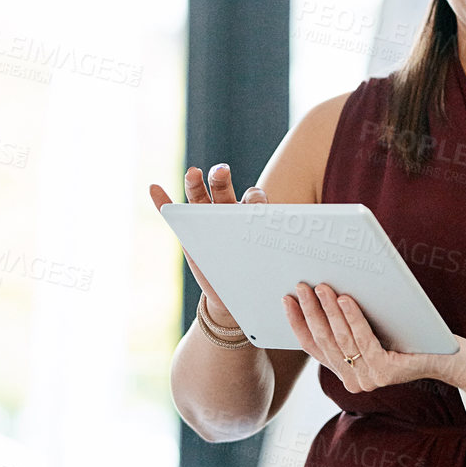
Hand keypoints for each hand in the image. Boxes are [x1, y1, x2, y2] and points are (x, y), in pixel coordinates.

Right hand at [148, 164, 265, 327]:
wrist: (233, 294)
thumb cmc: (255, 272)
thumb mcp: (269, 263)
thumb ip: (281, 254)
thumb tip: (311, 255)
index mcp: (248, 215)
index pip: (253, 198)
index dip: (254, 198)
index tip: (255, 203)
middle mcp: (226, 211)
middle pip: (222, 188)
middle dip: (221, 178)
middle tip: (221, 172)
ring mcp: (204, 218)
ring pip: (198, 195)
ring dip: (194, 182)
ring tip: (192, 173)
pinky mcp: (186, 230)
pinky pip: (170, 210)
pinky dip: (161, 199)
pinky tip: (154, 189)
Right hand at [283, 282, 450, 392]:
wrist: (443, 354)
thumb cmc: (405, 335)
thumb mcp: (369, 331)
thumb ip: (346, 324)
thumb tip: (319, 293)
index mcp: (345, 372)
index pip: (313, 347)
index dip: (297, 322)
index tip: (286, 299)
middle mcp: (353, 380)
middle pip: (324, 341)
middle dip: (310, 311)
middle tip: (301, 286)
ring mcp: (368, 379)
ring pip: (341, 339)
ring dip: (328, 310)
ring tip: (321, 287)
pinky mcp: (385, 373)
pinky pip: (364, 340)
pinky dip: (353, 317)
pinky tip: (345, 299)